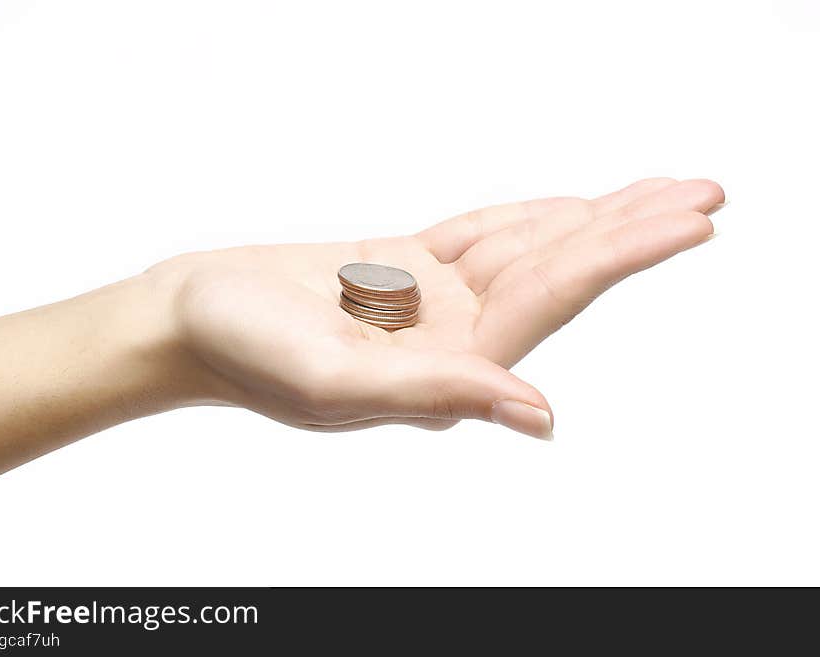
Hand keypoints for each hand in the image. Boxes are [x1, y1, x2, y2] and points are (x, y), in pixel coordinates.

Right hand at [155, 177, 723, 438]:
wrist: (189, 317)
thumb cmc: (242, 350)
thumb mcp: (334, 381)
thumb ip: (438, 394)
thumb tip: (538, 415)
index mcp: (441, 370)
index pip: (548, 302)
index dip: (618, 256)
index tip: (689, 220)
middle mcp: (447, 340)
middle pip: (556, 273)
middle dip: (629, 231)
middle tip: (705, 192)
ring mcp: (427, 306)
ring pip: (526, 251)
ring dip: (591, 219)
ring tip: (659, 192)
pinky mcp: (400, 273)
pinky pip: (480, 239)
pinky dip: (528, 219)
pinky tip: (574, 210)